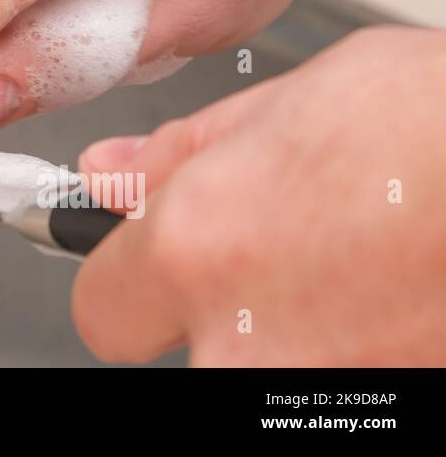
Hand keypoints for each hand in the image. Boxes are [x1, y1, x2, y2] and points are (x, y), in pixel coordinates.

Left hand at [72, 25, 445, 365]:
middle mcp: (246, 343)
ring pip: (250, 374)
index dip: (123, 276)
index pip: (98, 310)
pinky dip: (344, 352)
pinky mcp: (390, 406)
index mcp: (197, 251)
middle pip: (171, 358)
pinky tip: (379, 291)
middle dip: (202, 313)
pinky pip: (327, 385)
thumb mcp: (281, 105)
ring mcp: (322, 394)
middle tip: (266, 259)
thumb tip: (105, 174)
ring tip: (342, 267)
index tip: (145, 258)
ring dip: (278, 334)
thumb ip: (176, 157)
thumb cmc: (434, 123)